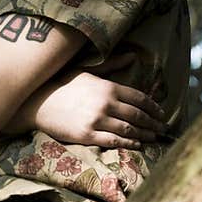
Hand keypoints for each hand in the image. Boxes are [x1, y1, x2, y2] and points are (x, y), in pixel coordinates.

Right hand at [10, 53, 166, 148]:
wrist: (38, 101)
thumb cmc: (63, 84)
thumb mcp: (88, 71)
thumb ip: (112, 65)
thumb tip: (132, 56)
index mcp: (108, 87)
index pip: (139, 98)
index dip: (153, 107)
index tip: (161, 112)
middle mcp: (106, 104)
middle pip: (137, 115)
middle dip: (153, 123)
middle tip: (163, 128)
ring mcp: (97, 120)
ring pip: (129, 130)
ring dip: (145, 134)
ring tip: (153, 137)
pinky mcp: (87, 135)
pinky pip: (114, 141)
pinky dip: (129, 143)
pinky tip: (137, 145)